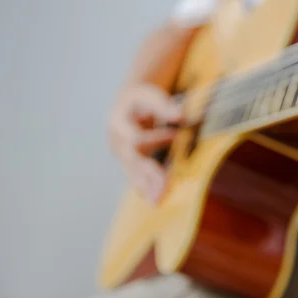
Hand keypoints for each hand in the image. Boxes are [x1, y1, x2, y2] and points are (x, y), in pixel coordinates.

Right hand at [108, 83, 182, 202]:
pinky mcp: (125, 162)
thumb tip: (181, 115)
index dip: (157, 138)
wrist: (127, 103)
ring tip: (158, 201)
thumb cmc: (142, 98)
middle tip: (164, 188)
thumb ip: (164, 106)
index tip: (177, 135)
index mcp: (119, 122)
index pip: (137, 137)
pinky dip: (143, 187)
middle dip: (149, 174)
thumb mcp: (150, 95)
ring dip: (146, 186)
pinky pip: (133, 176)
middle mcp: (116, 140)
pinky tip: (153, 199)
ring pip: (132, 172)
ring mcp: (119, 153)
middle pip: (133, 160)